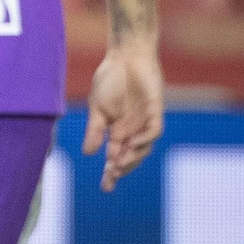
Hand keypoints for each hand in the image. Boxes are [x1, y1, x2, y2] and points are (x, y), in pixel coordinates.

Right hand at [82, 40, 163, 191]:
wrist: (125, 56)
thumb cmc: (110, 79)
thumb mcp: (97, 108)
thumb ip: (95, 130)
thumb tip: (87, 154)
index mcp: (117, 130)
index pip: (115, 156)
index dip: (110, 172)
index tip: (105, 187)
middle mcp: (133, 130)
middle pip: (130, 157)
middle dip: (121, 170)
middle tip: (110, 180)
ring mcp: (145, 121)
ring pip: (143, 148)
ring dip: (133, 158)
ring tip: (119, 165)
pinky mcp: (155, 111)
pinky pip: (153, 131)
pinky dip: (144, 140)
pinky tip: (132, 144)